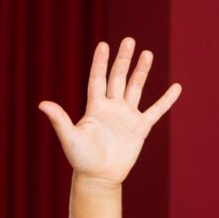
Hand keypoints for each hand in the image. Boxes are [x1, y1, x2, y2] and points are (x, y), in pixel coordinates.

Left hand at [39, 39, 179, 188]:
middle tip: (129, 40)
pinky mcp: (140, 127)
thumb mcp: (70, 137)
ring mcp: (127, 116)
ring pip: (136, 88)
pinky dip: (166, 100)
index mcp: (94, 108)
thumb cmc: (81, 158)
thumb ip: (59, 119)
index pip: (97, 79)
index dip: (100, 63)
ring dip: (141, 71)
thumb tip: (42, 104)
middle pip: (118, 78)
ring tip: (147, 53)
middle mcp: (111, 108)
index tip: (104, 44)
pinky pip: (156, 110)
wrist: (99, 176)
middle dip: (123, 60)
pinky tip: (177, 87)